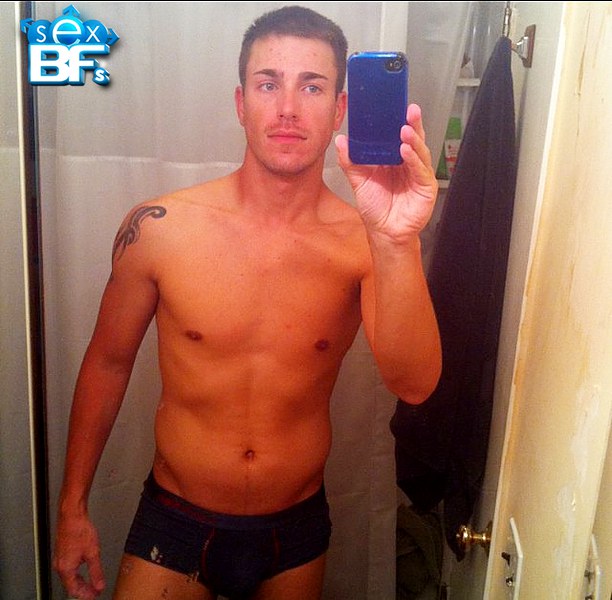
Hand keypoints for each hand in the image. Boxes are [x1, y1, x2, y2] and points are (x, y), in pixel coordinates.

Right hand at [53, 513, 104, 599]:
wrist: (72, 515)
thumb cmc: (79, 530)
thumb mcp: (92, 552)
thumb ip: (96, 571)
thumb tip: (99, 585)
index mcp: (66, 568)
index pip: (74, 590)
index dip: (86, 595)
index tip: (95, 595)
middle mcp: (60, 565)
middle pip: (70, 584)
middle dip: (83, 589)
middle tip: (95, 591)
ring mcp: (59, 558)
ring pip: (69, 576)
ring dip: (80, 581)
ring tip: (91, 582)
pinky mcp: (62, 551)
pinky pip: (68, 568)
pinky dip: (76, 572)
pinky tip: (84, 568)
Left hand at [335, 103, 437, 243]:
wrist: (384, 232)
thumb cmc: (376, 208)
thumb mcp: (359, 181)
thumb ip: (351, 161)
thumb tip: (341, 141)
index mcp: (394, 159)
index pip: (399, 136)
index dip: (399, 121)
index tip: (396, 106)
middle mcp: (409, 164)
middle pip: (413, 139)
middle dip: (412, 124)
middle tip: (409, 110)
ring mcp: (419, 174)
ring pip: (419, 152)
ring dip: (413, 140)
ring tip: (404, 129)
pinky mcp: (425, 187)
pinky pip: (420, 170)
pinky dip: (414, 160)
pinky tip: (406, 151)